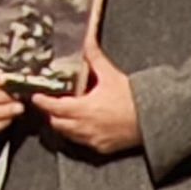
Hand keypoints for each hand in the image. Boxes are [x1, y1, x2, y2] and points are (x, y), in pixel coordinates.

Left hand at [31, 39, 141, 155]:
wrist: (153, 118)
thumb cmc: (133, 98)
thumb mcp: (111, 74)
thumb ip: (94, 58)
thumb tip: (86, 41)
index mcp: (84, 109)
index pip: (54, 108)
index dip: (42, 102)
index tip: (36, 96)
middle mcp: (85, 127)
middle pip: (57, 123)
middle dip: (51, 114)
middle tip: (50, 103)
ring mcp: (93, 140)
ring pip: (68, 135)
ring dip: (63, 124)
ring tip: (65, 112)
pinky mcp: (101, 148)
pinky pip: (82, 143)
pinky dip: (77, 134)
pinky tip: (82, 124)